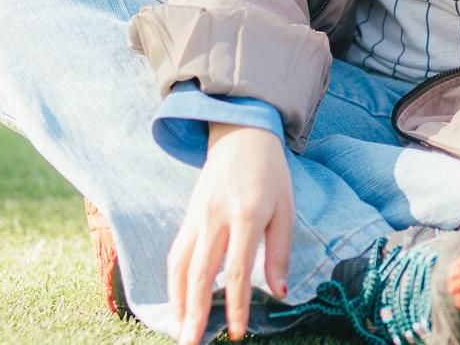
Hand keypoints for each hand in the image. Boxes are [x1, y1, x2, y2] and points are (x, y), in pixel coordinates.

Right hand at [168, 123, 293, 343]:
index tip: (236, 332)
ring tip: (181, 331)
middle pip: (201, 273)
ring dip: (178, 302)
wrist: (241, 136)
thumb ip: (280, 253)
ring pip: (181, 266)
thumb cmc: (270, 174)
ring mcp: (197, 217)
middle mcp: (216, 217)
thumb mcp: (285, 209)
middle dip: (195, 313)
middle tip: (191, 343)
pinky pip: (176, 254)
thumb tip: (280, 292)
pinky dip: (174, 282)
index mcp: (247, 215)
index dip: (236, 305)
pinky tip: (178, 303)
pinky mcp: (187, 217)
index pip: (238, 270)